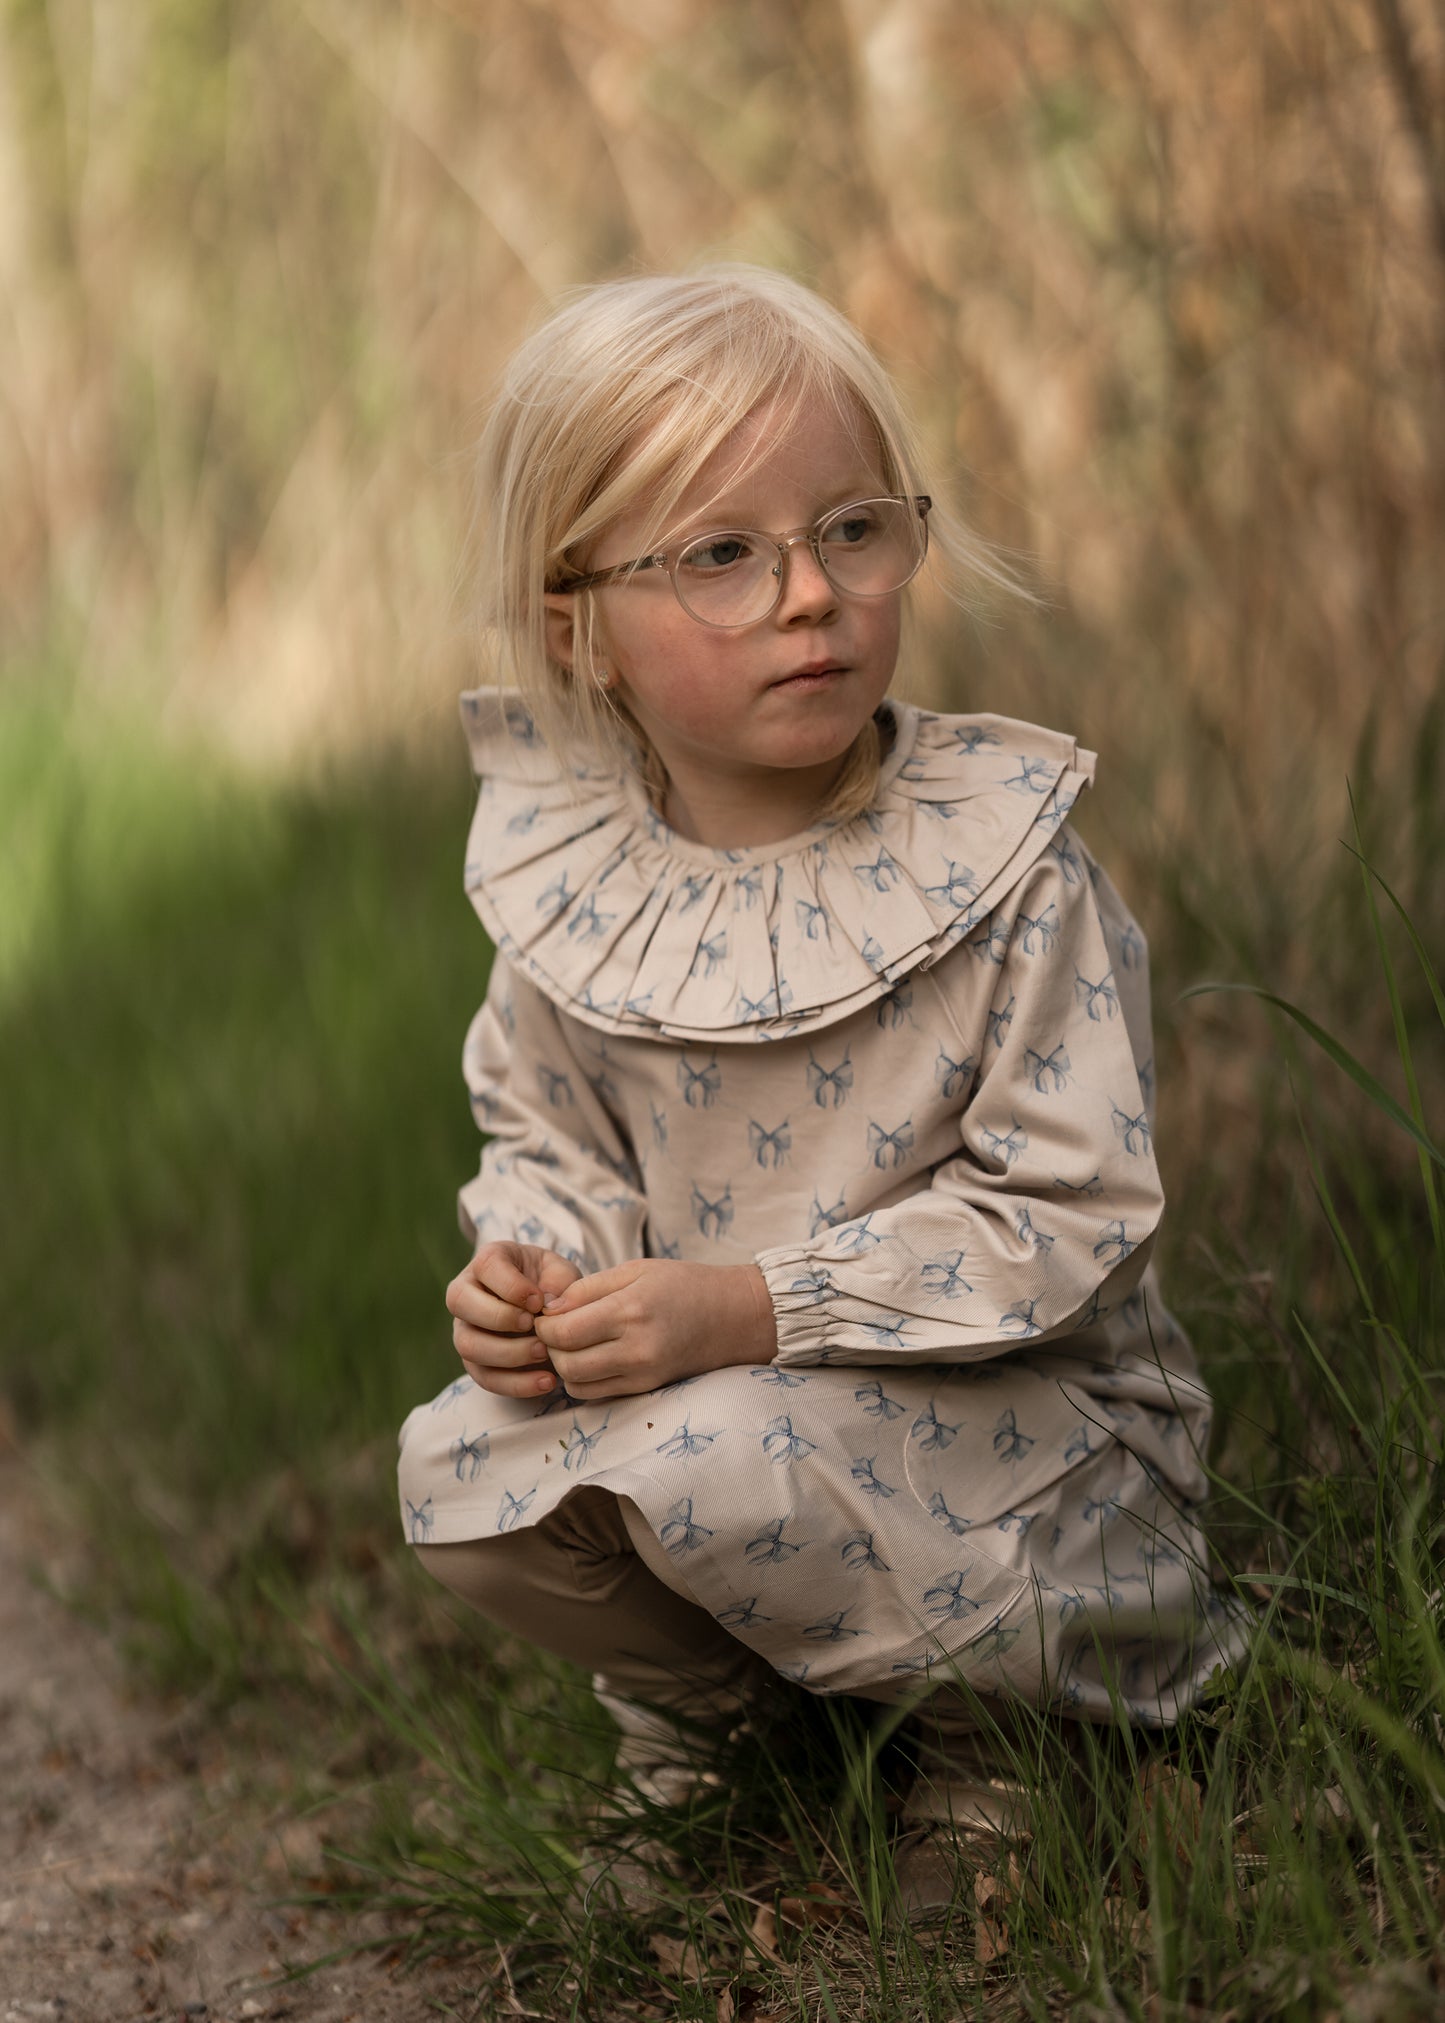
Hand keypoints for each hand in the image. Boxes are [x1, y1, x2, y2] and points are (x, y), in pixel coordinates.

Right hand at [446, 1241, 581, 1397]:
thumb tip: (547, 1307)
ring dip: (508, 1354)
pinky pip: (485, 1378)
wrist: (551, 1311)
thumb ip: (559, 1283)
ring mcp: (465, 1329)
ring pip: (468, 1345)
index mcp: (489, 1262)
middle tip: (535, 1326)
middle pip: (460, 1302)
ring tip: (545, 1353)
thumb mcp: (562, 1273)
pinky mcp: (476, 1362)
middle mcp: (466, 1293)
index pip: (486, 1267)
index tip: (539, 1301)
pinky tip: (547, 1381)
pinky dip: (516, 1384)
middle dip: (500, 1317)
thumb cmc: (553, 1284)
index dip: (512, 1286)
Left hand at [531, 1259, 777, 1400]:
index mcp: (631, 1310)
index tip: (546, 1312)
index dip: (544, 1324)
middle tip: (555, 1329)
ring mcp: (643, 1373)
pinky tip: (592, 1358)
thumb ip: (587, 1288)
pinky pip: (598, 1394)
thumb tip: (548, 1308)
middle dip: (550, 1347)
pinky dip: (584, 1380)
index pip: (564, 1331)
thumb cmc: (683, 1284)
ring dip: (564, 1366)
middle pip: (566, 1362)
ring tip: (573, 1345)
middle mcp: (636, 1348)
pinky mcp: (647, 1388)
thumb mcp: (635, 1269)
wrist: (733, 1316)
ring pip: (577, 1384)